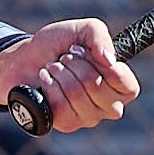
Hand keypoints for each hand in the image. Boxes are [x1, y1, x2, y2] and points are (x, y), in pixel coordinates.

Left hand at [0, 19, 138, 132]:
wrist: (25, 58)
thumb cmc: (58, 44)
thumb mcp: (82, 29)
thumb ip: (100, 36)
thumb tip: (109, 60)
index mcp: (120, 85)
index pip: (128, 87)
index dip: (108, 68)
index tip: (86, 52)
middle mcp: (109, 106)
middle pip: (98, 87)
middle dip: (76, 65)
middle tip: (66, 57)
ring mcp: (88, 118)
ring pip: (76, 94)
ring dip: (60, 73)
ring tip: (53, 67)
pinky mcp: (67, 125)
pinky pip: (60, 106)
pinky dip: (48, 85)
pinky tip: (45, 80)